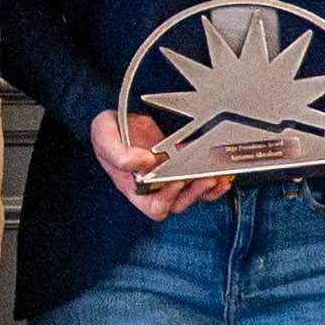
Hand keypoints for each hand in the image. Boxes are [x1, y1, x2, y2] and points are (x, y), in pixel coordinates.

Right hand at [86, 104, 231, 221]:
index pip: (155, 207)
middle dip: (194, 193)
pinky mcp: (181, 164)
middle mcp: (153, 187)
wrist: (118, 117)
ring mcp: (168, 176)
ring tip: (216, 176)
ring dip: (207, 188)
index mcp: (135, 188)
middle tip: (204, 178)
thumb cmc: (108, 133)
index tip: (175, 182)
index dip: (168, 199)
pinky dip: (212, 177)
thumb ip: (120, 155)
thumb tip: (144, 162)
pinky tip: (220, 171)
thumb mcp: (105, 139)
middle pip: (179, 203)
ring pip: (193, 193)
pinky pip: (200, 179)